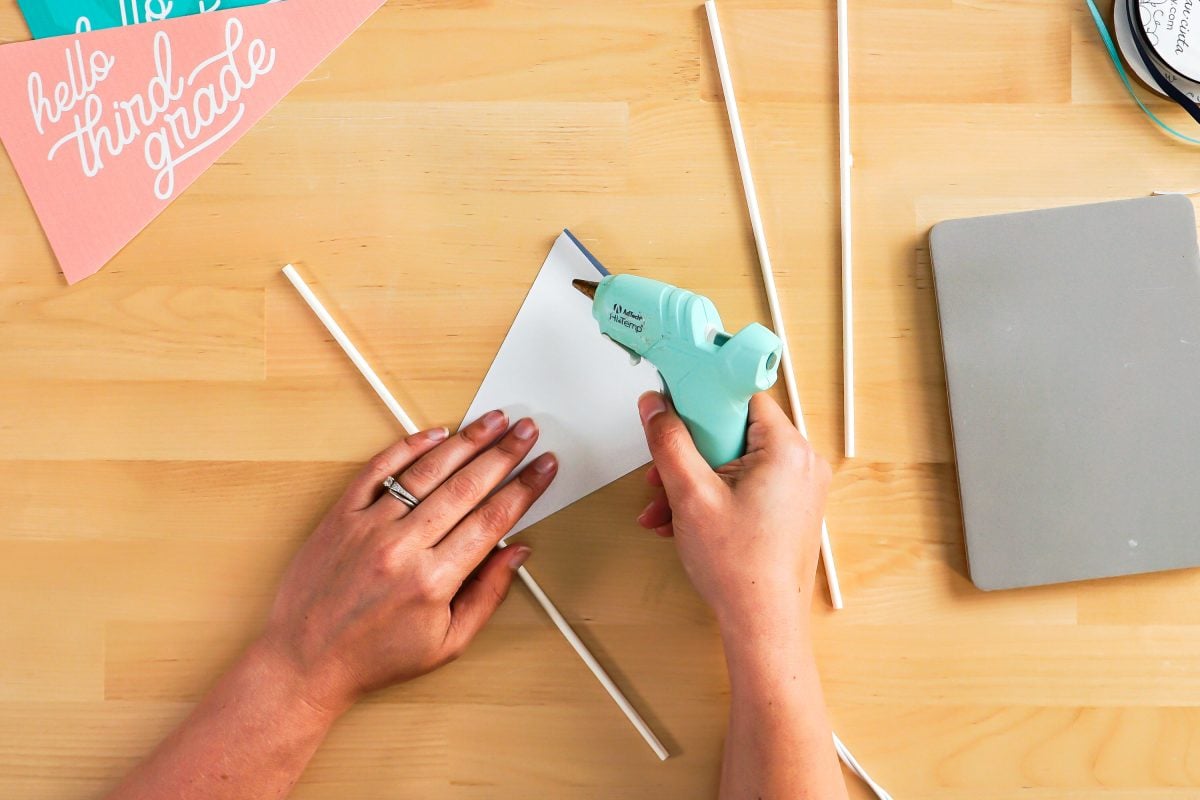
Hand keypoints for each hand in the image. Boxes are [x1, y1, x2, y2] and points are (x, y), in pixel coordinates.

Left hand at [257, 410, 557, 714]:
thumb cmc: (375, 656)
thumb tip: (517, 552)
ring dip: (466, 441)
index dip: (524, 489)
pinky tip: (436, 433)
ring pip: (426, 471)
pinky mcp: (340, 515)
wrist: (304, 661)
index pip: (492, 521)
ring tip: (493, 421)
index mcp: (432, 581)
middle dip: (504, 454)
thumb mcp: (447, 643)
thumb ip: (488, 595)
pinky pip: (378, 470)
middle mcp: (401, 548)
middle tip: (527, 432)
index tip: (543, 467)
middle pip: (466, 487)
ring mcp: (368, 526)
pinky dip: (408, 446)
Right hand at [635, 391, 830, 634]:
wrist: (763, 624)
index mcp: (787, 449)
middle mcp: (801, 463)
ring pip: (733, 462)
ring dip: (692, 482)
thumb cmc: (741, 570)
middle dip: (687, 456)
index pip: (739, 396)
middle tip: (661, 476)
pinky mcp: (789, 508)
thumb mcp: (690, 495)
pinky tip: (682, 522)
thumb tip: (655, 406)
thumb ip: (669, 442)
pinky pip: (744, 485)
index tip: (673, 408)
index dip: (701, 401)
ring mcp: (798, 488)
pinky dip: (712, 497)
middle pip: (732, 432)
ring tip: (664, 510)